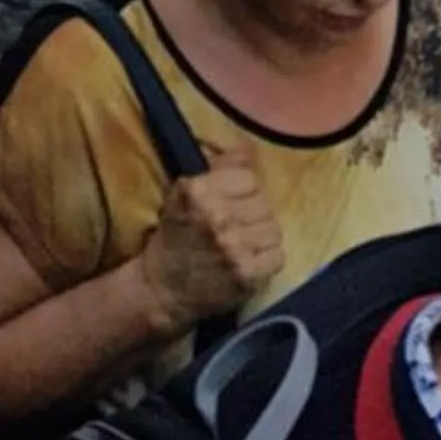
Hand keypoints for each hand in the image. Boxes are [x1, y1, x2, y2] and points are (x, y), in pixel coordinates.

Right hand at [139, 154, 285, 334]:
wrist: (163, 289)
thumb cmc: (175, 237)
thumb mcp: (185, 193)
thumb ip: (219, 168)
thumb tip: (249, 149)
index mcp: (198, 191)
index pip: (249, 178)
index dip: (242, 190)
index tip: (231, 201)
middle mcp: (217, 217)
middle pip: (264, 203)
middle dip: (253, 212)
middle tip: (237, 225)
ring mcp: (234, 248)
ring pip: (274, 229)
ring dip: (261, 236)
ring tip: (244, 243)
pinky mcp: (247, 276)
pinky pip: (277, 257)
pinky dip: (267, 260)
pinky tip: (250, 261)